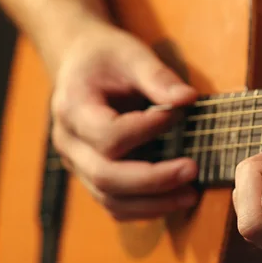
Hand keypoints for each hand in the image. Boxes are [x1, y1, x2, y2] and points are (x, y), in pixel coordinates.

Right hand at [50, 21, 198, 220]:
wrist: (80, 66)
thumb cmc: (105, 58)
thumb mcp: (130, 53)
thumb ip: (157, 76)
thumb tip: (187, 99)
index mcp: (72, 108)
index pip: (107, 135)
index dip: (145, 131)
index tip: (178, 115)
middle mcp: (69, 143)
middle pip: (105, 176)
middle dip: (153, 179)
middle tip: (192, 169)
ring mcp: (76, 164)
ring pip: (110, 199)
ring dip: (153, 203)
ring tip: (190, 194)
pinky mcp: (90, 176)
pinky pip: (114, 205)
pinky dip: (144, 208)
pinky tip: (172, 199)